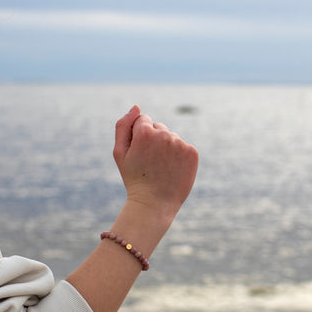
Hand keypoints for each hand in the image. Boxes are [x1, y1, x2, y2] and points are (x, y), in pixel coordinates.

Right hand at [113, 105, 198, 219]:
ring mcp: (180, 143)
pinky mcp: (192, 152)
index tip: (139, 153)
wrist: (153, 204)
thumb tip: (136, 107)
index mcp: (144, 131)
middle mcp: (164, 134)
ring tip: (161, 168)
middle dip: (153, 141)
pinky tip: (172, 170)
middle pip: (159, 128)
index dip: (139, 137)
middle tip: (149, 163)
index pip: (143, 120)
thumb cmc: (134, 178)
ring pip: (172, 138)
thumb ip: (123, 126)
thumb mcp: (119, 153)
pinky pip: (184, 147)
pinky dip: (179, 157)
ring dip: (167, 148)